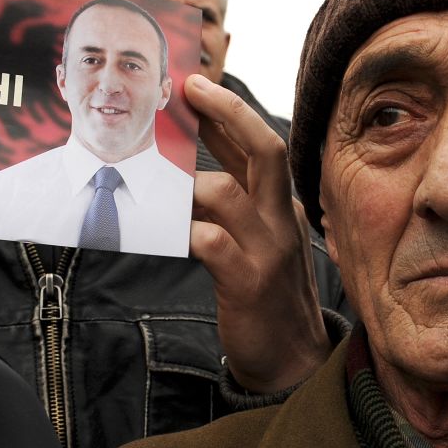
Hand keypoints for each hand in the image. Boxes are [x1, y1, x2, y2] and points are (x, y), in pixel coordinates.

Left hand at [182, 74, 329, 393]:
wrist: (291, 362)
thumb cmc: (266, 300)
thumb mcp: (260, 244)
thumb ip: (234, 207)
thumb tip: (190, 173)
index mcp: (281, 208)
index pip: (259, 147)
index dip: (228, 111)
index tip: (195, 86)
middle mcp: (280, 221)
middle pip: (264, 149)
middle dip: (227, 112)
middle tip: (189, 90)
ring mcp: (267, 250)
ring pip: (225, 192)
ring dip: (185, 187)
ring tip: (155, 191)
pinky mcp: (248, 282)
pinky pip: (209, 241)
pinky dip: (182, 231)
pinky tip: (162, 235)